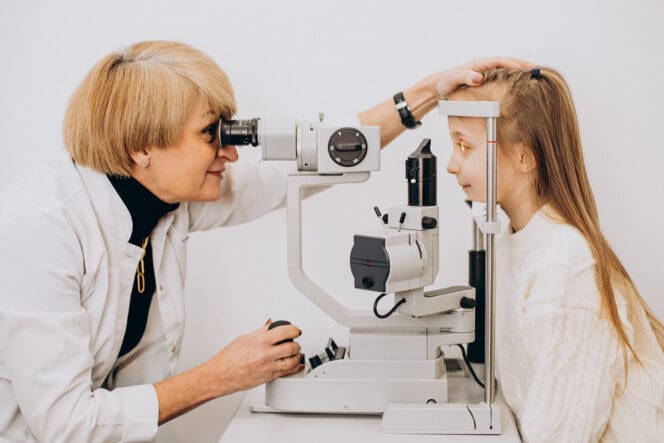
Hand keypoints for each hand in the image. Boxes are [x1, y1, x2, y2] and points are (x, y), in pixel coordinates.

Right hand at [204, 321, 302, 395]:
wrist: (221, 375)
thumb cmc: (229, 358)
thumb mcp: (245, 338)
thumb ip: (261, 332)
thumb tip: (270, 325)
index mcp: (260, 341)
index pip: (285, 331)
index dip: (294, 330)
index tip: (296, 330)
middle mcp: (266, 354)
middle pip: (292, 347)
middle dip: (296, 344)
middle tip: (296, 341)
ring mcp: (268, 367)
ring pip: (292, 361)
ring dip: (297, 355)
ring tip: (296, 352)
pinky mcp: (269, 377)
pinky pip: (287, 372)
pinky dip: (294, 368)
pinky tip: (297, 365)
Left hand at [416, 57, 534, 99]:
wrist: (437, 87)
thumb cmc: (445, 83)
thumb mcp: (453, 80)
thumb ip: (465, 77)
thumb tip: (478, 77)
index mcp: (478, 64)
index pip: (500, 61)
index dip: (513, 64)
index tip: (524, 69)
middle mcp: (483, 65)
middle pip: (506, 61)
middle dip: (522, 64)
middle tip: (536, 69)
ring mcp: (484, 71)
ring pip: (505, 68)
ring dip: (519, 70)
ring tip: (532, 74)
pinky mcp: (483, 78)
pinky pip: (501, 75)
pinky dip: (511, 77)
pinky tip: (518, 83)